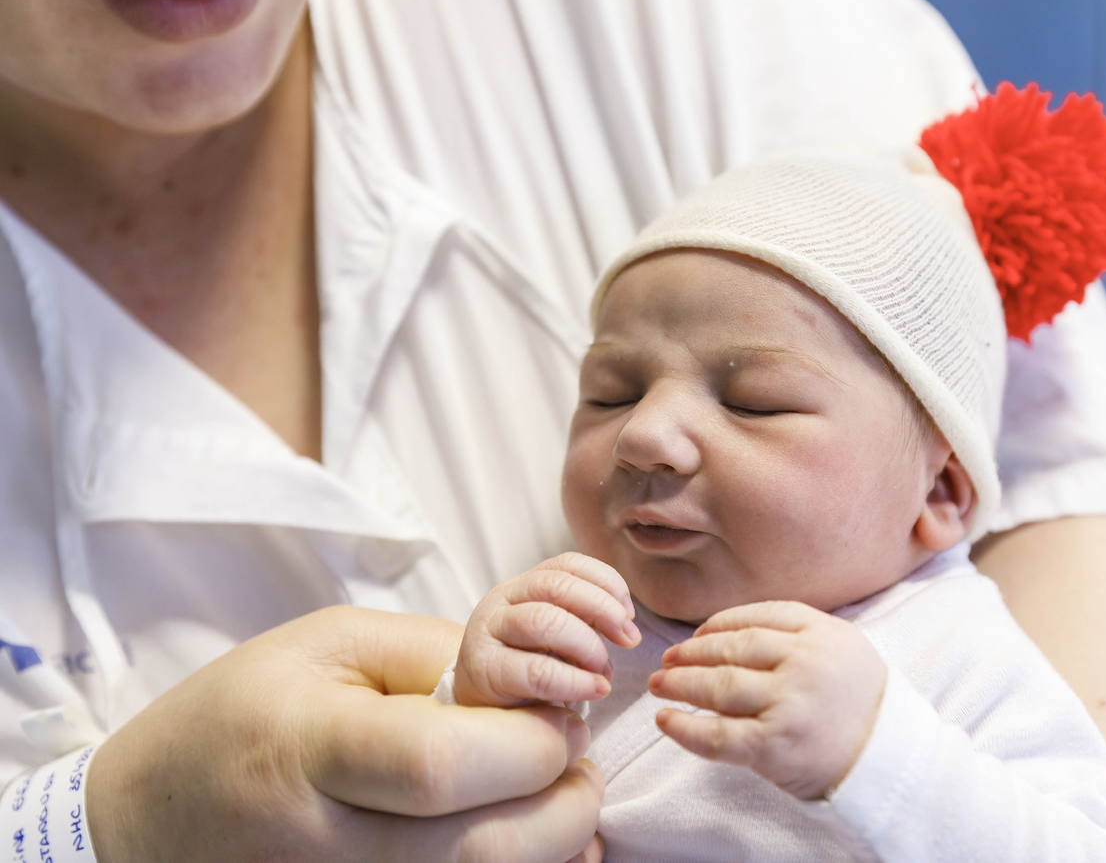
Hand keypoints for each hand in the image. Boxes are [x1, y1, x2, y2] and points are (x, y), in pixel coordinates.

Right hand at [86, 606, 602, 862]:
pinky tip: (523, 836)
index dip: (529, 744)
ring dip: (555, 847)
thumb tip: (541, 689)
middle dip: (566, 805)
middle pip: (486, 850)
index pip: (441, 765)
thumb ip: (441, 657)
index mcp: (310, 747)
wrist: (147, 818)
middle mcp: (325, 843)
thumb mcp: (329, 646)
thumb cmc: (241, 714)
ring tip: (552, 793)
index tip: (560, 713)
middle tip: (575, 758)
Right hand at [454, 552, 640, 707]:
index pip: (568, 564)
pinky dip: (574, 680)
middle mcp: (502, 600)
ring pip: (544, 620)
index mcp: (524, 585)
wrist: (478, 706)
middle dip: (603, 610)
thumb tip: (626, 626)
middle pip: (557, 586)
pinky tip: (595, 689)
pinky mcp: (484, 670)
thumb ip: (585, 622)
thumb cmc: (527, 668)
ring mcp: (488, 631)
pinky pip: (535, 670)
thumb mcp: (557, 637)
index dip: (606, 582)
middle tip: (630, 639)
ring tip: (606, 671)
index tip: (629, 614)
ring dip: (588, 645)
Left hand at [648, 601, 886, 799]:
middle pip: (731, 649)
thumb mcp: (842, 648)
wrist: (887, 760)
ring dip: (680, 684)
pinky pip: (718, 734)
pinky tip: (667, 721)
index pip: (756, 617)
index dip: (719, 624)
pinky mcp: (774, 745)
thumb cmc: (861, 703)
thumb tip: (729, 631)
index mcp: (821, 632)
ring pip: (719, 686)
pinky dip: (686, 727)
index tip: (698, 634)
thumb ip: (797, 633)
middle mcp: (804, 662)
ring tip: (660, 685)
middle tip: (668, 660)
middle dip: (692, 653)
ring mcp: (788, 703)